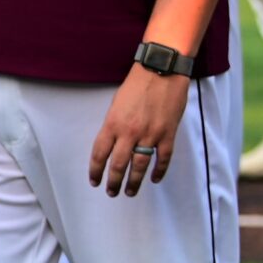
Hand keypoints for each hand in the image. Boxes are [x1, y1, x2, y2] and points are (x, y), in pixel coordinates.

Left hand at [88, 65, 192, 197]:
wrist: (161, 71)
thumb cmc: (136, 85)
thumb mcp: (116, 105)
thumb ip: (113, 126)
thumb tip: (113, 145)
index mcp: (112, 124)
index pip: (99, 154)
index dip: (95, 170)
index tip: (94, 181)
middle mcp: (129, 132)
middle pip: (118, 165)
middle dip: (113, 181)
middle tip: (112, 192)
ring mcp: (150, 134)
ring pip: (140, 166)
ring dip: (134, 182)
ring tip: (130, 192)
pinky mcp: (168, 134)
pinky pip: (163, 158)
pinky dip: (159, 171)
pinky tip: (154, 179)